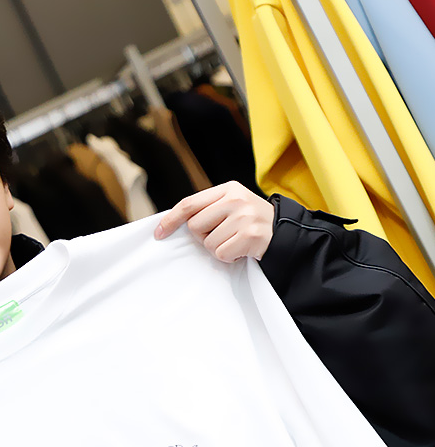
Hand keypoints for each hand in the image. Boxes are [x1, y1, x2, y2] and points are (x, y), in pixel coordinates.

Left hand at [154, 182, 273, 261]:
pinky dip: (229, 257)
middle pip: (195, 226)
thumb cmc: (251, 222)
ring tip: (236, 241)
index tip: (159, 233)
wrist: (287, 233)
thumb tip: (172, 222)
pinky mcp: (251, 236)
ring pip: (208, 243)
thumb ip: (208, 208)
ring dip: (219, 248)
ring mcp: (245, 217)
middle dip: (204, 236)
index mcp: (228, 189)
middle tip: (224, 235)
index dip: (171, 219)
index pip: (189, 204)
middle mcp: (236, 199)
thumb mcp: (232, 206)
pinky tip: (242, 250)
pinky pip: (221, 254)